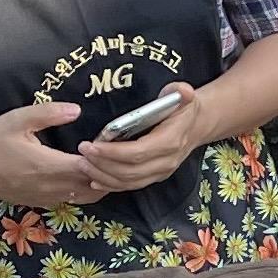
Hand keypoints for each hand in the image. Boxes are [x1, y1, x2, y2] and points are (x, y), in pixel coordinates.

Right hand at [0, 99, 103, 206]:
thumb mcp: (17, 120)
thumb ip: (48, 114)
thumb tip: (77, 110)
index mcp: (49, 166)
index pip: (90, 168)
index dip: (103, 158)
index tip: (106, 143)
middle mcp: (51, 187)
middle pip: (93, 187)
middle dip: (106, 173)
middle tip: (110, 155)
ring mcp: (46, 198)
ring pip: (84, 198)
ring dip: (97, 185)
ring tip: (100, 166)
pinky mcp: (38, 202)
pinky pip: (69, 201)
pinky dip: (82, 192)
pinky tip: (81, 177)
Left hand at [77, 84, 203, 193]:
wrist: (196, 125)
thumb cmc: (182, 108)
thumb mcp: (183, 95)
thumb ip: (180, 92)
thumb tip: (182, 91)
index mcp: (171, 141)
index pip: (138, 153)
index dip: (113, 153)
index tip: (92, 145)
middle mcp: (166, 161)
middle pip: (130, 171)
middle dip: (102, 164)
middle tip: (81, 153)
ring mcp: (161, 172)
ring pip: (128, 182)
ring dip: (103, 176)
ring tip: (83, 164)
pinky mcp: (154, 177)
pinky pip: (131, 186)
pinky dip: (111, 185)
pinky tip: (94, 179)